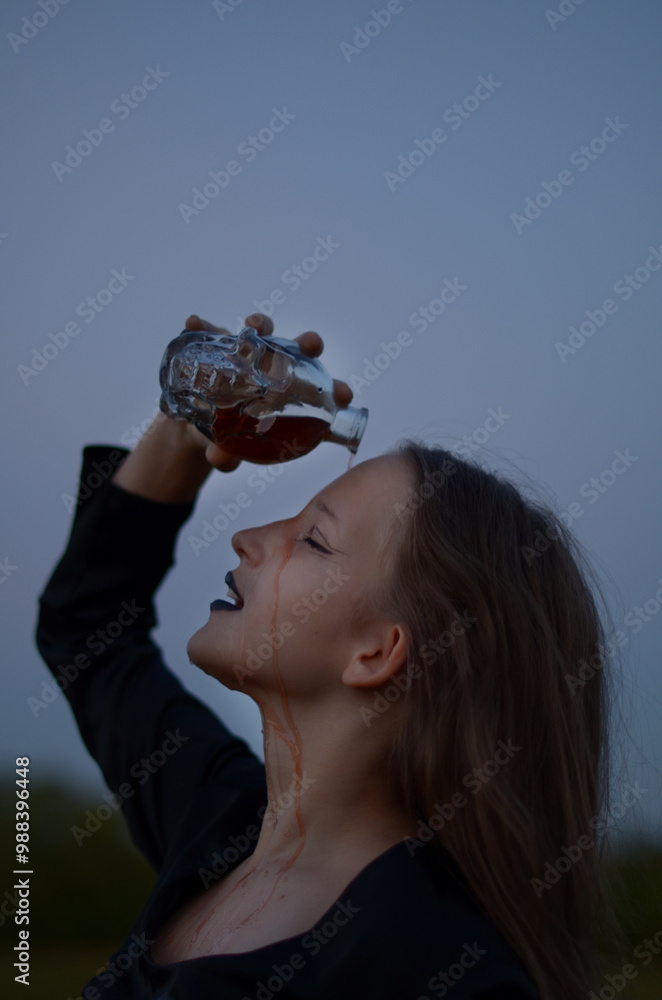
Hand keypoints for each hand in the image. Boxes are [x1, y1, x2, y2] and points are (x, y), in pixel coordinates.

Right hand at [182, 311, 354, 472]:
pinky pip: (211, 331)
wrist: (196, 421)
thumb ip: (227, 454)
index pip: (319, 389)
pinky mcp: (217, 343)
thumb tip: (219, 458)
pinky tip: (195, 324)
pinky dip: (204, 326)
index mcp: (288, 394)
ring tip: (253, 327)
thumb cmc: (228, 434)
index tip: (344, 395)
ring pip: (261, 331)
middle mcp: (273, 366)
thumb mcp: (229, 447)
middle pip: (299, 350)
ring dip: (261, 324)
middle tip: (312, 344)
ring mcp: (246, 352)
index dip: (335, 390)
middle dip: (308, 344)